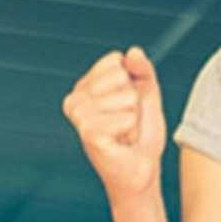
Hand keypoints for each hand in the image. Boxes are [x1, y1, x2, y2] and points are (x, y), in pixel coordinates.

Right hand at [63, 46, 166, 209]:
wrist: (140, 169)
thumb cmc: (140, 133)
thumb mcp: (146, 94)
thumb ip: (142, 70)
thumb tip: (133, 52)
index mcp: (84, 87)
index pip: (114, 61)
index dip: (131, 81)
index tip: (127, 104)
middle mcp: (75, 100)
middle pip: (120, 76)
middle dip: (133, 99)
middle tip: (126, 122)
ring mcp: (79, 117)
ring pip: (125, 96)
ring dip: (133, 116)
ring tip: (123, 132)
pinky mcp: (88, 135)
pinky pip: (126, 117)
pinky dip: (132, 129)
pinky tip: (121, 141)